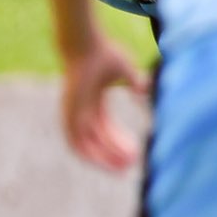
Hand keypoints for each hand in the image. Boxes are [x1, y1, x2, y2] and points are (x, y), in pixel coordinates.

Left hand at [59, 32, 147, 170]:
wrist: (85, 47)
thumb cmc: (105, 54)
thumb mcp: (126, 71)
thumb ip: (137, 82)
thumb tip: (147, 92)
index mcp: (93, 101)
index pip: (107, 128)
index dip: (120, 141)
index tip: (135, 151)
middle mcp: (82, 111)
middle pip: (99, 140)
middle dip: (115, 153)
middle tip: (131, 165)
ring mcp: (74, 115)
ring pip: (88, 146)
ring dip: (105, 159)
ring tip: (123, 169)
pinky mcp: (69, 116)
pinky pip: (76, 144)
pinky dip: (90, 155)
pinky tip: (106, 163)